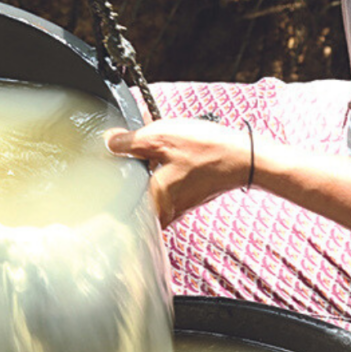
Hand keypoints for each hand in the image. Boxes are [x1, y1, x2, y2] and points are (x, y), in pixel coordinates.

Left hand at [105, 118, 253, 225]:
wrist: (246, 159)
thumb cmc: (207, 151)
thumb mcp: (159, 138)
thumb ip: (127, 143)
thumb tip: (108, 142)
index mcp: (150, 203)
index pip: (115, 194)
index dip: (108, 172)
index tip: (104, 156)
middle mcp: (161, 213)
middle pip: (130, 189)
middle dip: (127, 164)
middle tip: (126, 143)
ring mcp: (174, 207)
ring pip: (147, 184)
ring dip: (145, 163)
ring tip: (146, 140)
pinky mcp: (185, 198)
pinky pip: (163, 182)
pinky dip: (161, 166)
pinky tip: (165, 149)